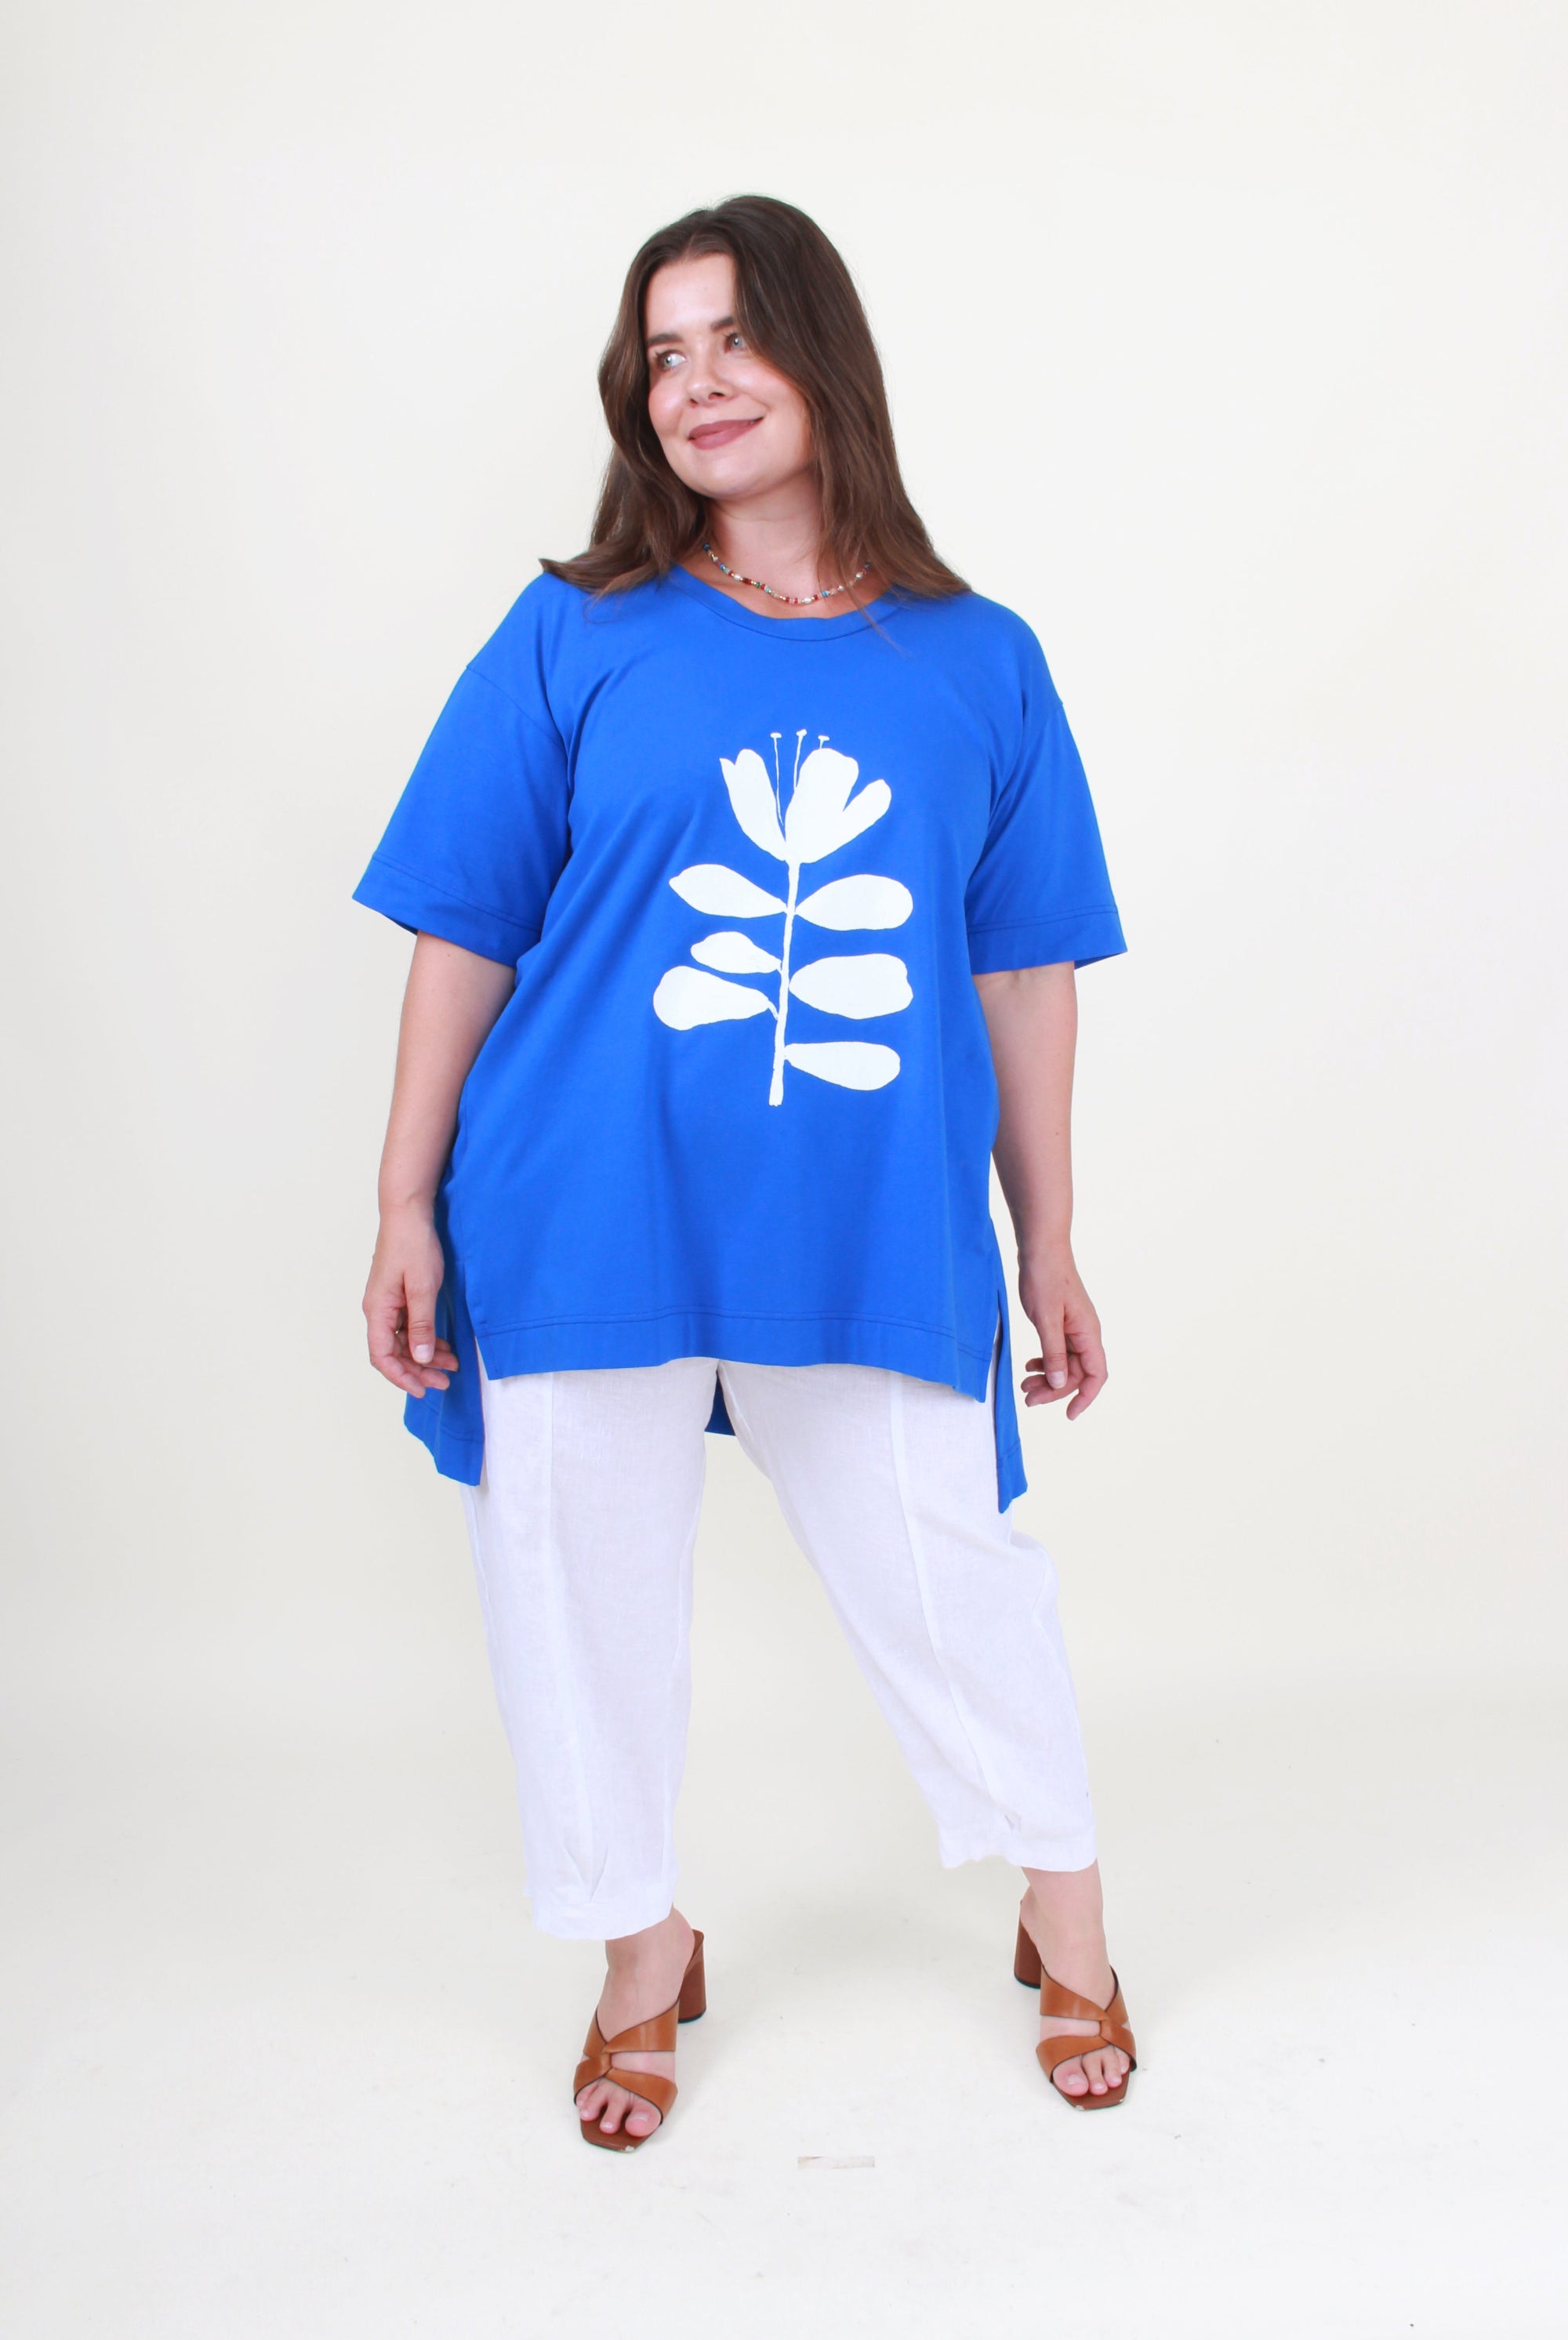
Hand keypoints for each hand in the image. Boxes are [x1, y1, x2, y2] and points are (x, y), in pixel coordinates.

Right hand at [363, 1205, 458, 1397]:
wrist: (409, 1213)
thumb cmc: (413, 1245)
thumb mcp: (423, 1287)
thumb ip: (422, 1324)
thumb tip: (420, 1358)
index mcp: (378, 1310)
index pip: (382, 1356)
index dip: (401, 1377)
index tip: (422, 1390)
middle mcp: (378, 1311)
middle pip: (393, 1353)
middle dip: (418, 1371)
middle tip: (444, 1383)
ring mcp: (388, 1304)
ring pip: (403, 1341)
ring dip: (424, 1356)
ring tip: (451, 1365)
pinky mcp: (398, 1297)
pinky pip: (409, 1327)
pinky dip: (425, 1339)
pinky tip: (443, 1346)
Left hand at [1017, 1248, 1105, 1419]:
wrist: (1041, 1248)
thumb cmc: (1045, 1278)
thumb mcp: (1046, 1318)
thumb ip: (1053, 1352)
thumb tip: (1059, 1383)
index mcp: (1087, 1333)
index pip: (1095, 1375)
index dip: (1084, 1397)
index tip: (1068, 1414)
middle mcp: (1084, 1333)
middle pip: (1076, 1373)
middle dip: (1054, 1390)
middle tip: (1027, 1398)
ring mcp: (1073, 1328)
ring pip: (1064, 1363)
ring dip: (1046, 1378)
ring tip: (1024, 1385)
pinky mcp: (1061, 1322)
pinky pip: (1057, 1350)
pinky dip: (1044, 1361)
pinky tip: (1029, 1366)